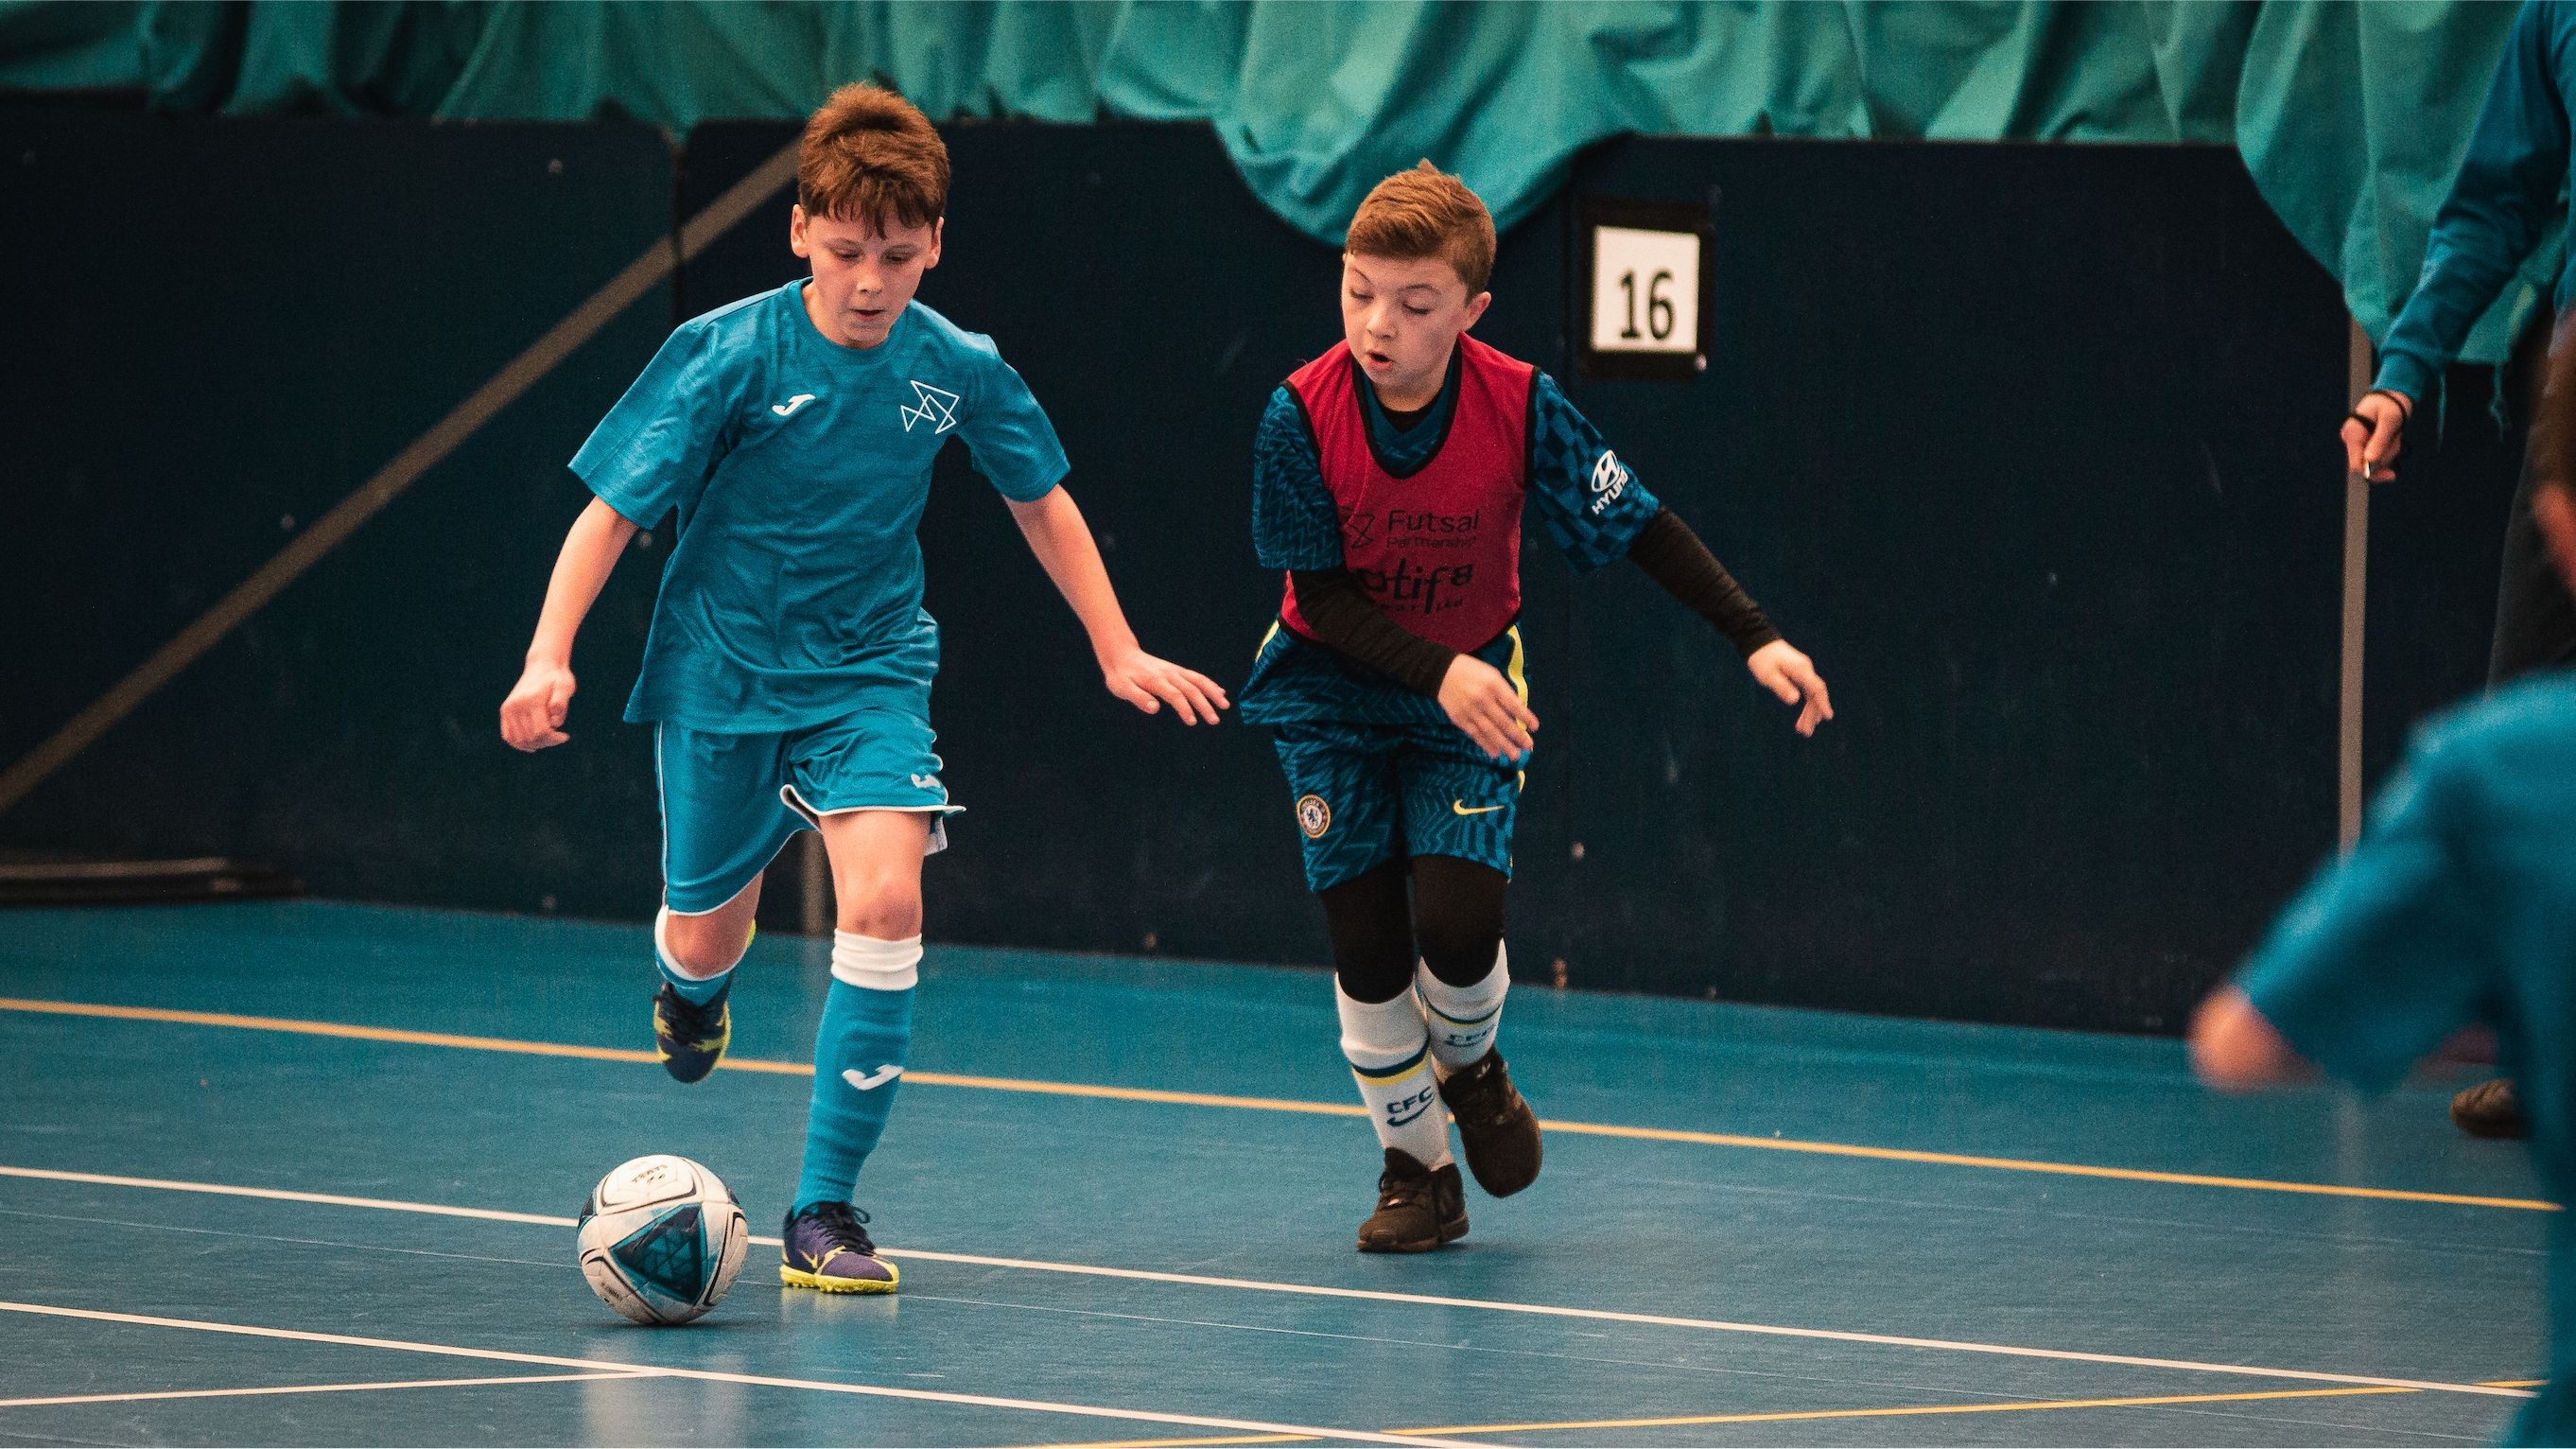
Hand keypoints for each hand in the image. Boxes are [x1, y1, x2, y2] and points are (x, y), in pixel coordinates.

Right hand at [500, 658, 576, 750]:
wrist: (542, 665)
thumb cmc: (558, 678)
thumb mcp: (565, 687)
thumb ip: (561, 701)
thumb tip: (555, 717)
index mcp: (532, 700)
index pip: (541, 731)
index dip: (554, 739)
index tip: (565, 736)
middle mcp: (517, 705)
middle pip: (531, 738)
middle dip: (547, 741)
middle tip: (558, 737)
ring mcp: (508, 708)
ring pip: (519, 740)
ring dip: (535, 744)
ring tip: (547, 738)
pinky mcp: (505, 710)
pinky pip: (508, 736)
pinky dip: (519, 743)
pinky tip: (533, 744)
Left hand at [1101, 646, 1229, 723]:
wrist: (1122, 655)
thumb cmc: (1120, 676)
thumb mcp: (1121, 688)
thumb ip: (1138, 697)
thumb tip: (1154, 708)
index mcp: (1156, 680)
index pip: (1174, 695)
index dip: (1184, 708)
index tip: (1192, 722)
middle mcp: (1169, 674)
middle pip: (1191, 689)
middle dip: (1204, 705)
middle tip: (1214, 720)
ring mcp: (1174, 671)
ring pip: (1198, 681)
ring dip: (1213, 692)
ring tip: (1225, 705)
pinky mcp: (1177, 670)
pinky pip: (1196, 677)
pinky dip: (1209, 684)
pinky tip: (1220, 692)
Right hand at [1438, 655, 1537, 761]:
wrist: (1442, 672)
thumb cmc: (1472, 672)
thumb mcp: (1492, 674)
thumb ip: (1504, 692)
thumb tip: (1517, 712)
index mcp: (1493, 685)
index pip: (1513, 704)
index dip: (1525, 717)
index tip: (1535, 728)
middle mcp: (1482, 699)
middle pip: (1503, 721)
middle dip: (1517, 735)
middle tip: (1529, 746)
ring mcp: (1470, 710)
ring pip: (1490, 731)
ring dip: (1504, 745)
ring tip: (1515, 755)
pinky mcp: (1460, 719)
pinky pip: (1475, 734)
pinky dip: (1485, 745)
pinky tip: (1495, 753)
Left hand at [1747, 639, 1831, 736]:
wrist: (1758, 640)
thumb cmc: (1761, 658)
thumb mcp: (1768, 675)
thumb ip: (1782, 687)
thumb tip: (1795, 701)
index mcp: (1800, 670)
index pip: (1816, 688)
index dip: (1823, 703)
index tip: (1828, 717)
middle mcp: (1805, 669)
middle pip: (1815, 694)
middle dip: (1812, 714)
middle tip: (1806, 732)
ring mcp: (1803, 670)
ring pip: (1811, 694)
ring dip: (1809, 711)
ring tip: (1803, 730)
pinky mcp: (1799, 672)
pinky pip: (1807, 690)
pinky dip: (1806, 703)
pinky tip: (1805, 715)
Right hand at [2340, 389, 2409, 482]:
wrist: (2392, 394)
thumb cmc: (2391, 403)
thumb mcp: (2390, 420)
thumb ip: (2380, 440)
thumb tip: (2370, 461)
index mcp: (2353, 433)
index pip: (2356, 465)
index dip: (2372, 472)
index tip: (2392, 474)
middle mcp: (2351, 439)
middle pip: (2367, 464)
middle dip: (2386, 456)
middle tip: (2397, 439)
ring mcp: (2357, 441)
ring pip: (2374, 460)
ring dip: (2389, 451)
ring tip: (2395, 434)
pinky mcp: (2364, 442)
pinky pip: (2377, 454)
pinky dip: (2388, 449)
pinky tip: (2392, 436)